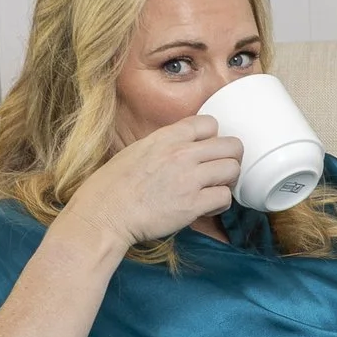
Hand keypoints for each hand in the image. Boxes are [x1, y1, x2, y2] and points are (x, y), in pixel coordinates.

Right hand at [63, 115, 240, 252]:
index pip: (209, 122)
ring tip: (214, 189)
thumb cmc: (112, 186)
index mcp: (166, 137)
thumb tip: (181, 148)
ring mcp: (189, 179)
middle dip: (230, 158)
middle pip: (231, 145)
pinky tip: (207, 207)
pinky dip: (220, 203)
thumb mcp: (136, 151)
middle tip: (220, 170)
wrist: (104, 213)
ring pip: (232, 169)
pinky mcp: (192, 205)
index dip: (213, 137)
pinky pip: (225, 197)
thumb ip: (163, 146)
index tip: (208, 150)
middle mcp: (181, 154)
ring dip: (227, 181)